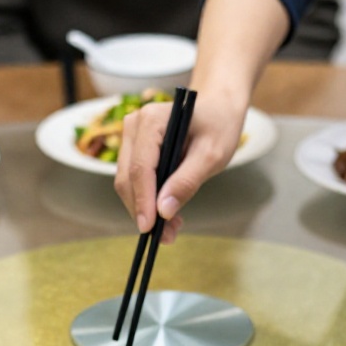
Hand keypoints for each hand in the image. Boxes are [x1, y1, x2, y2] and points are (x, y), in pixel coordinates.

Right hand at [114, 89, 247, 242]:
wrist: (217, 109)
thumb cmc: (218, 126)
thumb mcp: (212, 155)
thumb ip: (187, 181)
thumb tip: (163, 210)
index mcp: (152, 120)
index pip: (140, 167)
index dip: (143, 200)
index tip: (149, 228)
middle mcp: (134, 125)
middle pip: (127, 177)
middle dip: (143, 210)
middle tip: (166, 237)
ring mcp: (131, 136)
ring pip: (127, 182)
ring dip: (144, 209)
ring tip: (171, 229)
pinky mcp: (134, 148)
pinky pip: (134, 179)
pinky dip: (147, 200)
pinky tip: (168, 213)